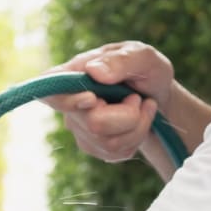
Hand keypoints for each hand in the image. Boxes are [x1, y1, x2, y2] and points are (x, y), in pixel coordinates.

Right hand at [43, 42, 175, 163]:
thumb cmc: (147, 71)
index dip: (67, 101)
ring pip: (109, 143)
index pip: (51, 91)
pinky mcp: (94, 147)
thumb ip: (120, 60)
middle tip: (137, 98)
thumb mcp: (143, 57)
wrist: (159, 97)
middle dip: (128, 115)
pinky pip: (116, 153)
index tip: (91, 99)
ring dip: (138, 126)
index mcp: (74, 74)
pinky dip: (136, 138)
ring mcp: (80, 128)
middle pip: (93, 123)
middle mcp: (71, 104)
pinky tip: (138, 123)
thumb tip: (94, 71)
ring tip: (142, 107)